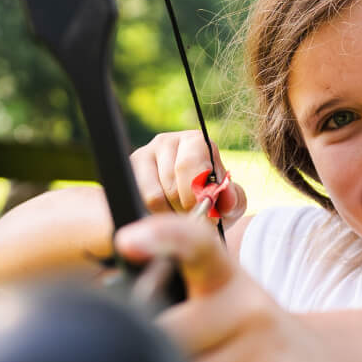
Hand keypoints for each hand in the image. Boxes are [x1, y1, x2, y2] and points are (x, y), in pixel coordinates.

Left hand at [115, 214, 346, 361]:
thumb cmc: (256, 342)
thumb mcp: (226, 306)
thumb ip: (177, 309)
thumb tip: (107, 332)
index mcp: (226, 280)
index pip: (196, 245)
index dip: (161, 237)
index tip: (127, 243)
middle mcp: (247, 309)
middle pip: (166, 337)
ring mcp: (264, 354)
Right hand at [131, 132, 246, 222]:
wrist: (191, 212)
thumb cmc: (213, 203)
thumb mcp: (230, 204)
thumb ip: (233, 200)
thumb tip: (225, 198)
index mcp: (196, 142)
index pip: (189, 166)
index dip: (197, 196)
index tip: (206, 216)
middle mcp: (167, 142)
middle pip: (171, 185)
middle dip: (185, 210)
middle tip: (194, 220)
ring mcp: (143, 155)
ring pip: (154, 197)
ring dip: (170, 216)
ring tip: (180, 216)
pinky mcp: (128, 173)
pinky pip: (138, 201)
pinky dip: (154, 215)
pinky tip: (164, 215)